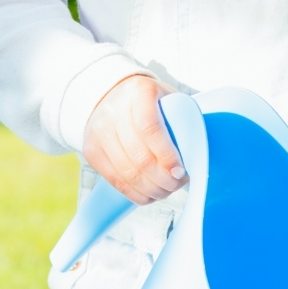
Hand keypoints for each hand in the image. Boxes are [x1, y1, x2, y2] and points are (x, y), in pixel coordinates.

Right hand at [83, 75, 185, 204]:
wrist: (112, 94)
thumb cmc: (151, 101)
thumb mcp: (168, 98)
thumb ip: (181, 120)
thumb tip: (196, 154)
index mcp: (139, 93)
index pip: (150, 129)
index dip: (167, 155)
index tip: (181, 171)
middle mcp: (114, 111)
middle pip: (139, 156)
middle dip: (162, 178)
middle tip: (179, 184)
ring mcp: (99, 131)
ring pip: (126, 172)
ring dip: (150, 189)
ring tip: (167, 191)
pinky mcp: (91, 150)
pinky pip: (113, 179)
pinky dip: (134, 193)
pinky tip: (149, 195)